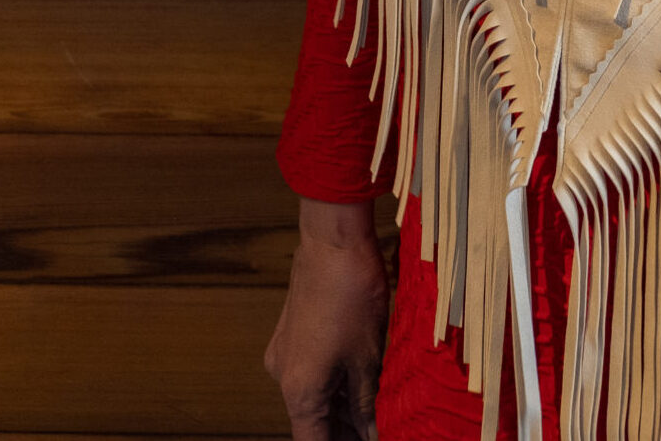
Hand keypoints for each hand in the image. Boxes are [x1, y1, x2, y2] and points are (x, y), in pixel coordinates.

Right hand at [265, 198, 389, 439]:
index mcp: (300, 392)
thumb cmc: (351, 296)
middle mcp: (284, 376)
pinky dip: (335, 382)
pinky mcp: (293, 332)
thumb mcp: (368, 358)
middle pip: (313, 422)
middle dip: (345, 432)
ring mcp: (285, 352)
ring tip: (377, 413)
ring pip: (314, 395)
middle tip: (376, 431)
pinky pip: (312, 370)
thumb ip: (367, 404)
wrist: (333, 239)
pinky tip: (364, 383)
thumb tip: (371, 434)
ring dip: (342, 408)